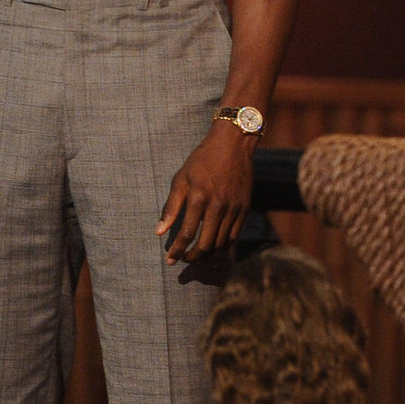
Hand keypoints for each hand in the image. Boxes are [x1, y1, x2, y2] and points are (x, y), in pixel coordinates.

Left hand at [155, 121, 254, 263]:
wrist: (234, 144)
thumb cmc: (203, 159)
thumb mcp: (181, 178)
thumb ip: (171, 207)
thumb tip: (159, 231)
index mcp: (199, 198)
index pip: (186, 234)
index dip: (177, 251)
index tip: (170, 259)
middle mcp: (218, 206)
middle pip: (206, 245)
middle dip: (192, 257)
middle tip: (184, 259)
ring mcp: (234, 208)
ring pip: (221, 244)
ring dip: (208, 254)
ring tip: (198, 254)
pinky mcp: (245, 208)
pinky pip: (234, 236)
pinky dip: (223, 245)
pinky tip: (214, 245)